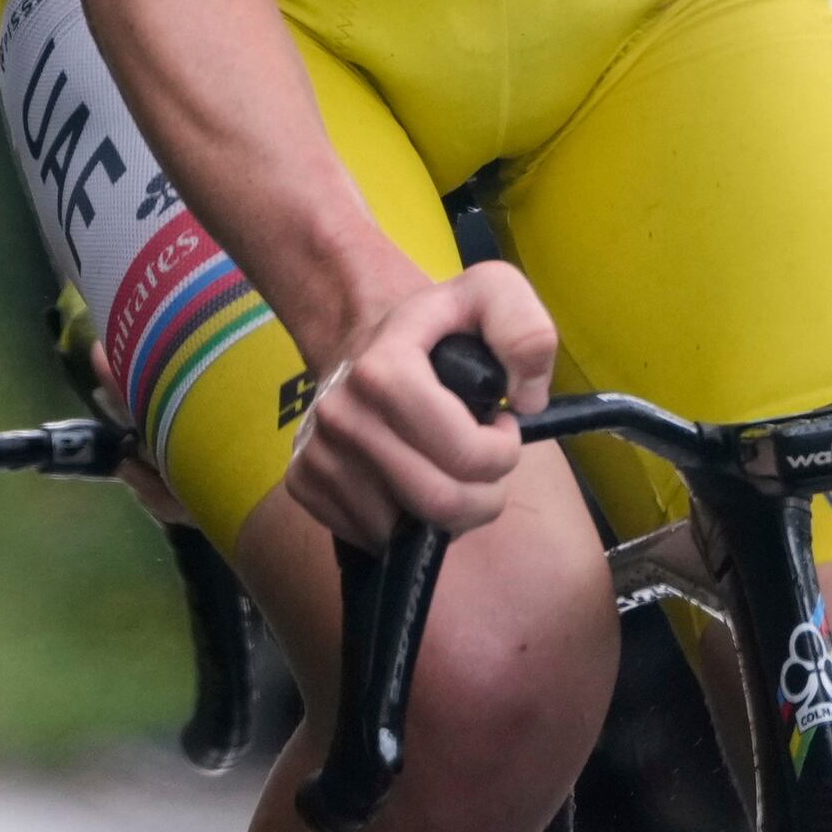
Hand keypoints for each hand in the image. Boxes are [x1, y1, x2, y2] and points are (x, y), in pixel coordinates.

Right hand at [275, 261, 557, 551]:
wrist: (361, 333)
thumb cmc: (437, 325)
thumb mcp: (493, 295)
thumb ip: (526, 332)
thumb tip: (528, 400)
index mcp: (380, 370)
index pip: (465, 456)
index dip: (502, 451)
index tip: (500, 425)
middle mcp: (338, 416)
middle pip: (439, 504)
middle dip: (483, 496)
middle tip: (484, 463)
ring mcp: (315, 454)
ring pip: (407, 530)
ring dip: (445, 512)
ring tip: (446, 465)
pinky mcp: (303, 483)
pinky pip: (373, 536)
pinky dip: (404, 523)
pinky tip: (409, 478)